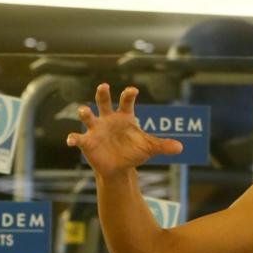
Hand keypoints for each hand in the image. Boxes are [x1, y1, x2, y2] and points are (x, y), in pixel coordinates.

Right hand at [66, 83, 182, 177]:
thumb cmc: (133, 151)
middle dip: (102, 94)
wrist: (119, 166)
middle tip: (104, 86)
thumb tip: (180, 147)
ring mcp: (96, 129)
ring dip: (84, 112)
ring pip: (87, 116)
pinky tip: (72, 140)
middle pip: (103, 102)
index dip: (129, 95)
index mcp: (124, 117)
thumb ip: (163, 145)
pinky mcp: (87, 141)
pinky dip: (74, 138)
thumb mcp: (149, 148)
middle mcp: (108, 119)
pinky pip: (78, 138)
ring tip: (83, 110)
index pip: (126, 102)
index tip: (133, 90)